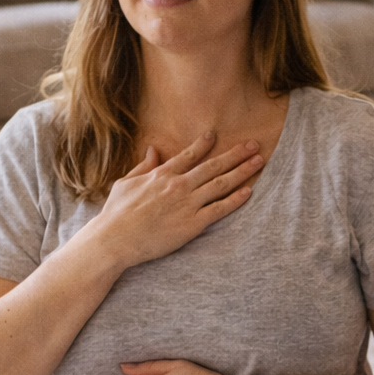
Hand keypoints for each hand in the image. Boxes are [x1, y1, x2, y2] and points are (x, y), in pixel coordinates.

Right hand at [90, 131, 263, 270]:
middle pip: (213, 165)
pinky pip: (219, 209)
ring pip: (221, 184)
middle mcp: (178, 185)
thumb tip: (153, 149)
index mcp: (161, 174)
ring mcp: (187, 204)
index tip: (216, 135)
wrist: (115, 239)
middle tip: (254, 144)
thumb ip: (143, 166)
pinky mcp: (192, 224)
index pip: (189, 154)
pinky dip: (235, 199)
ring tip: (258, 161)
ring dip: (242, 171)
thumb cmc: (116, 213)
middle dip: (235, 154)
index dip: (204, 143)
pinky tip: (249, 191)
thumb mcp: (125, 182)